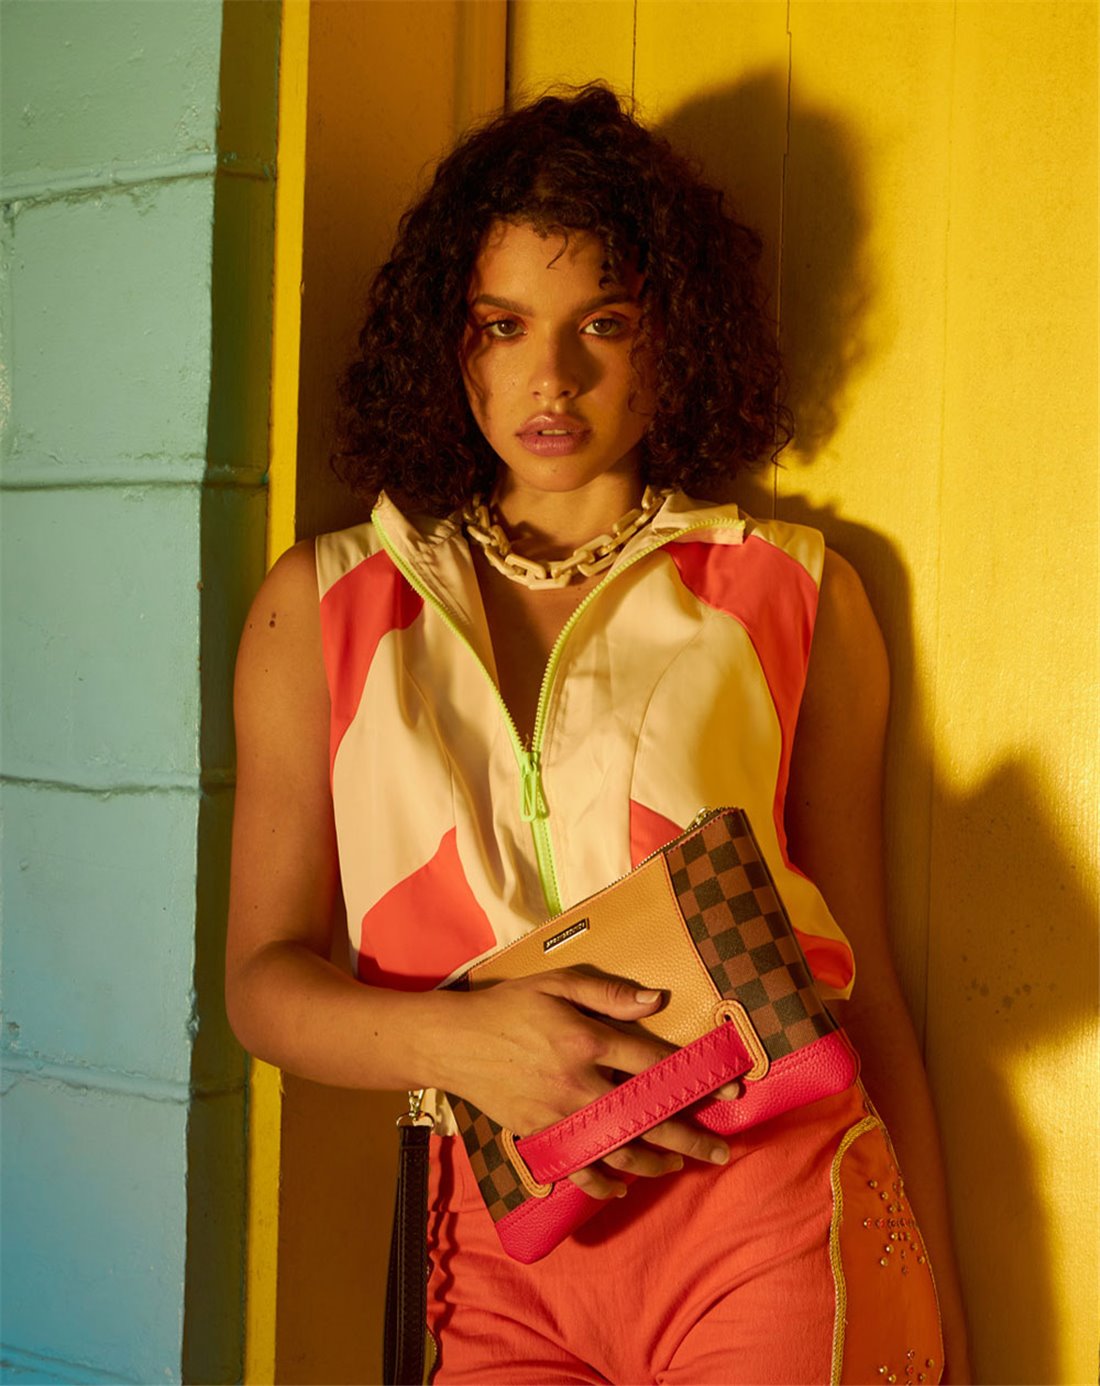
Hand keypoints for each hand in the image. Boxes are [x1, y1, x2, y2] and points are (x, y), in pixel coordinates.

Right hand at [452, 969, 731, 1199]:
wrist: (454, 1042)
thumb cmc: (509, 1006)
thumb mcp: (557, 984)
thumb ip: (608, 993)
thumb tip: (657, 1000)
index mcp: (587, 1040)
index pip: (655, 1063)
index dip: (696, 1078)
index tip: (731, 1092)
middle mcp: (578, 1083)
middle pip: (646, 1116)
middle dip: (689, 1137)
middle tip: (721, 1151)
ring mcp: (559, 1115)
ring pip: (617, 1149)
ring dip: (655, 1162)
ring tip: (681, 1166)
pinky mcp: (541, 1134)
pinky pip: (577, 1169)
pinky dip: (601, 1183)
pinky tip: (623, 1186)